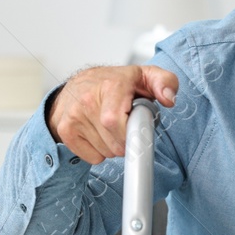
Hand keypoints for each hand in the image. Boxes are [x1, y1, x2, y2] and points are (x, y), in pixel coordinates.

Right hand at [45, 65, 178, 163]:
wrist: (76, 85)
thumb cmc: (112, 83)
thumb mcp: (144, 76)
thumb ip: (165, 82)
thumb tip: (169, 99)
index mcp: (110, 86)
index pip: (115, 121)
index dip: (131, 134)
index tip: (138, 134)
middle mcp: (88, 100)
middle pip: (115, 143)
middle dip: (127, 142)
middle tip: (127, 128)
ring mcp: (74, 116)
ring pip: (105, 152)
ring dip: (113, 147)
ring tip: (111, 129)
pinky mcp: (66, 130)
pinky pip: (92, 158)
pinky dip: (99, 153)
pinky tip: (98, 135)